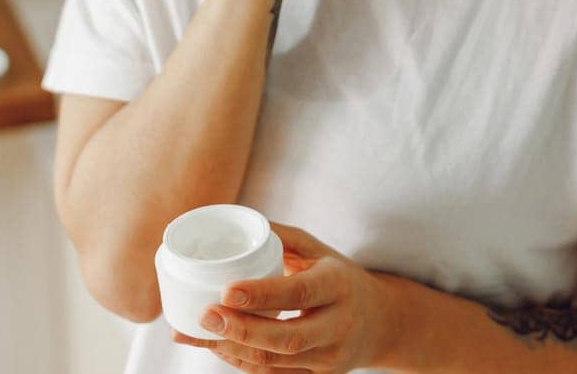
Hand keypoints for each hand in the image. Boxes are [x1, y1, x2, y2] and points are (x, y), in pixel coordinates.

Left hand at [171, 221, 394, 372]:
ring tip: (197, 333)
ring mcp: (329, 358)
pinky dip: (242, 363)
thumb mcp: (318, 250)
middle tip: (204, 315)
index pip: (300, 293)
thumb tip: (237, 217)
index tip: (227, 290)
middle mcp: (339, 326)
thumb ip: (281, 236)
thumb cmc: (338, 277)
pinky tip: (218, 347)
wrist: (379, 322)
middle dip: (241, 330)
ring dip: (233, 350)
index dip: (262, 296)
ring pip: (277, 363)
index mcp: (338, 286)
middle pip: (288, 338)